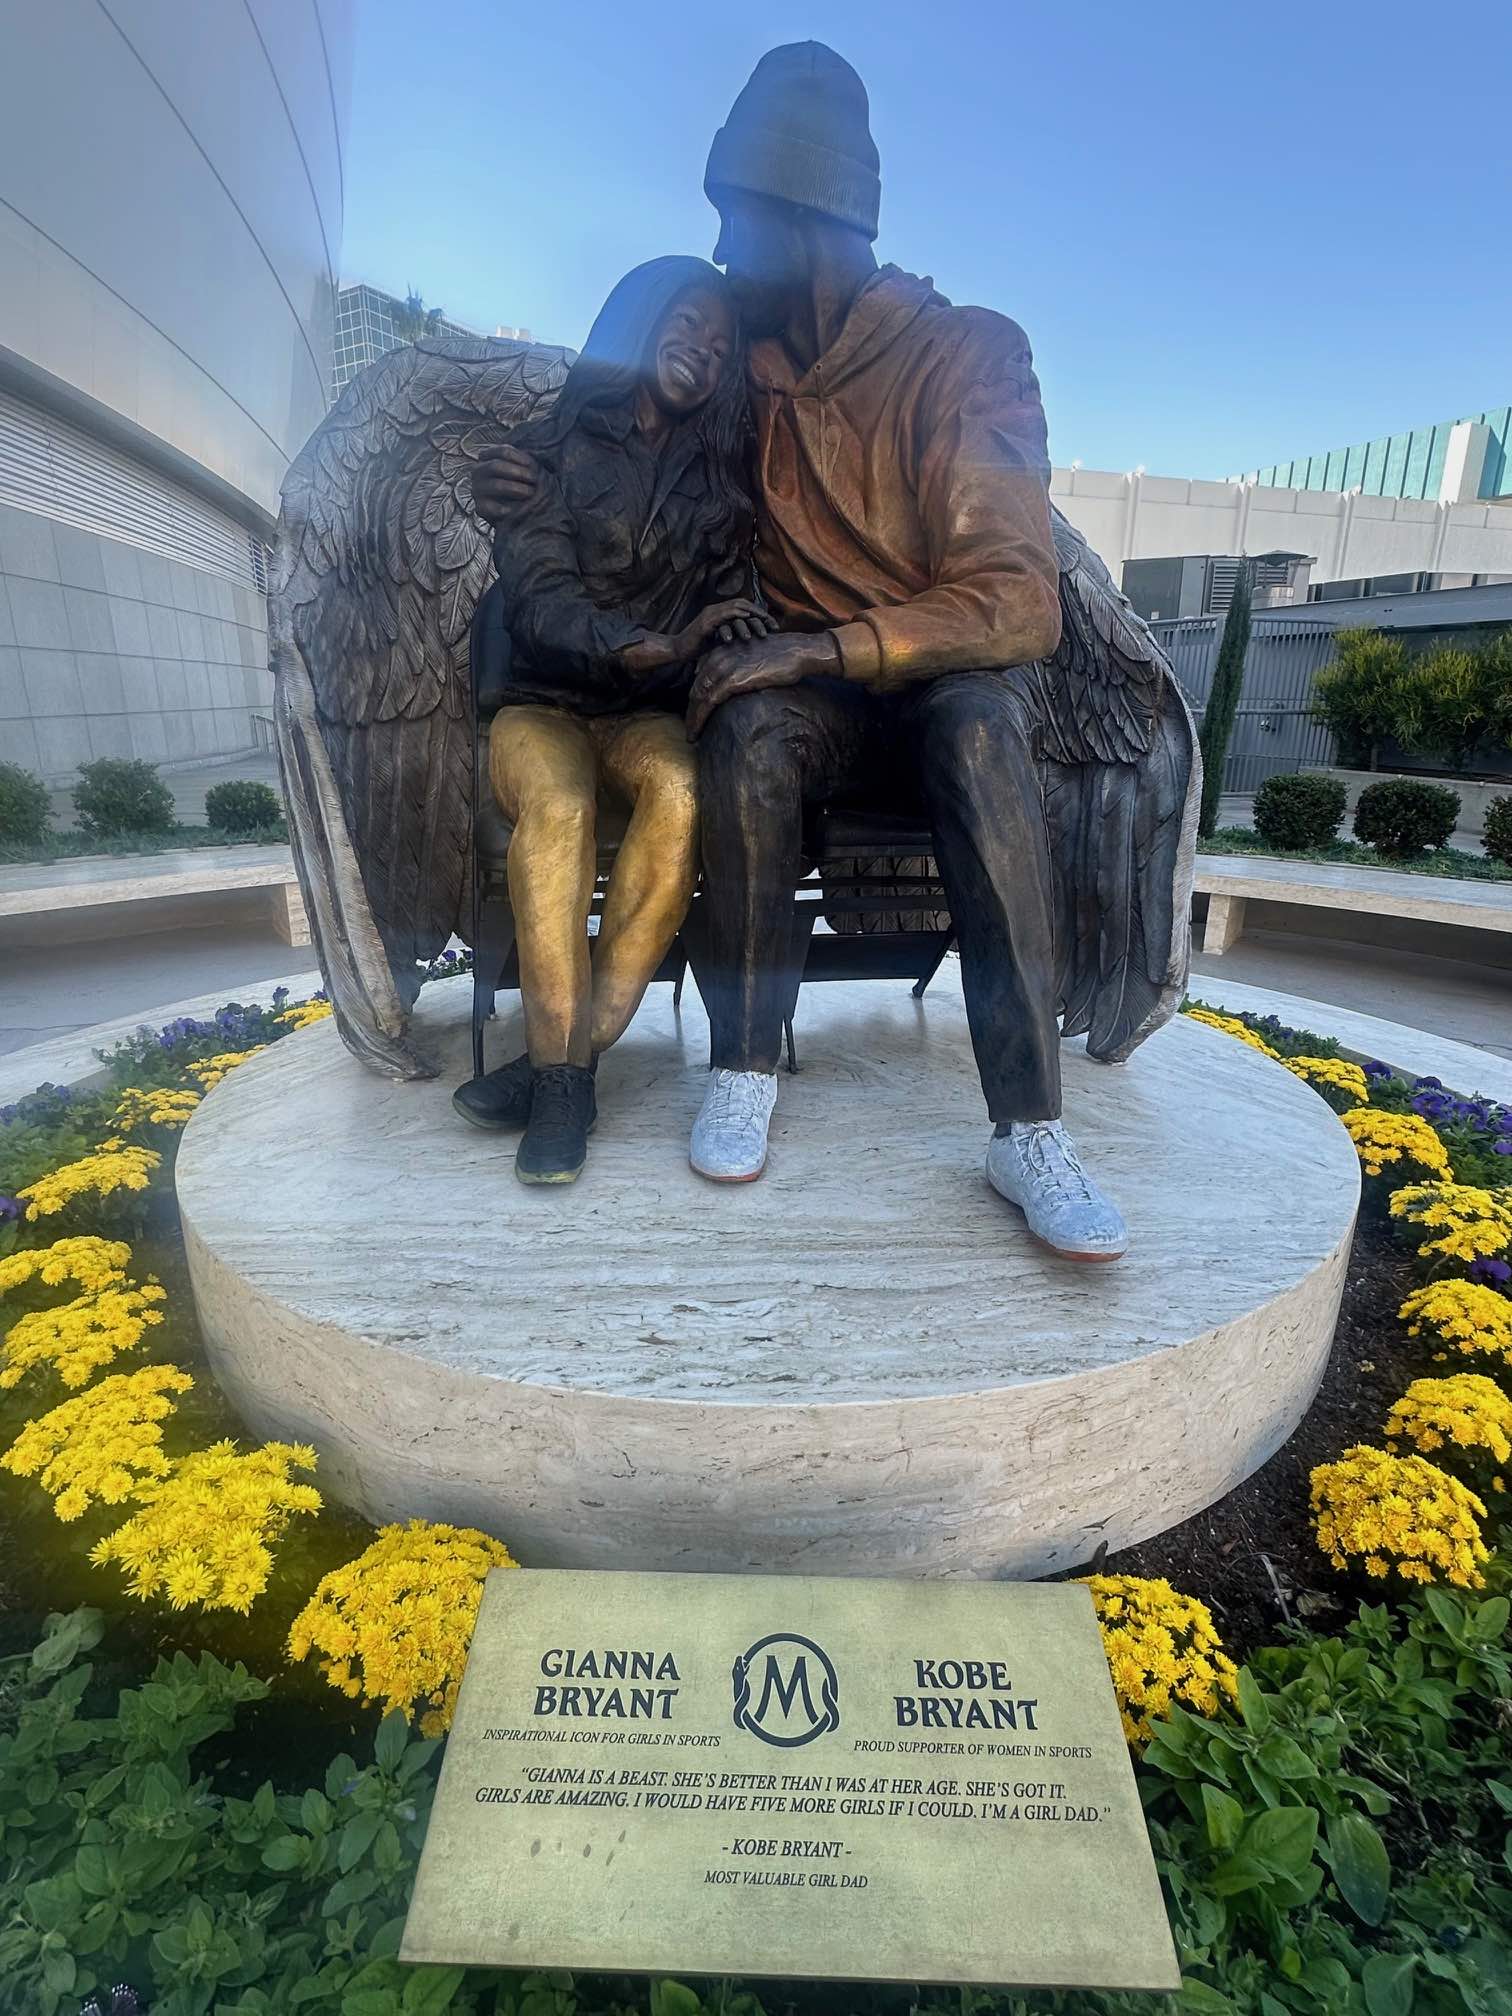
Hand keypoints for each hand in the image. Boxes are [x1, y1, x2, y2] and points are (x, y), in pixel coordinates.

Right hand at [471, 445, 540, 520]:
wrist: (515, 512)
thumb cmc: (520, 485)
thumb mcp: (522, 470)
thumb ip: (524, 462)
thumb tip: (533, 460)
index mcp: (487, 457)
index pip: (502, 451)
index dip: (519, 457)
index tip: (532, 464)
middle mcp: (478, 471)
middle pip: (496, 466)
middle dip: (519, 473)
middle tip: (534, 479)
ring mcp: (477, 489)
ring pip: (496, 485)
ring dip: (517, 489)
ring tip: (530, 493)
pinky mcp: (479, 508)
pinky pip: (491, 507)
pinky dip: (505, 508)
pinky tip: (516, 509)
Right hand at [676, 599, 775, 658]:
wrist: (678, 650)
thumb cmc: (699, 648)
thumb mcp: (721, 641)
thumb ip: (735, 637)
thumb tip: (753, 642)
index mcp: (721, 613)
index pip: (745, 608)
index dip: (761, 615)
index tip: (775, 627)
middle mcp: (716, 609)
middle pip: (744, 606)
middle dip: (761, 615)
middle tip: (774, 627)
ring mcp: (710, 614)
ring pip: (736, 609)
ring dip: (751, 618)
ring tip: (762, 629)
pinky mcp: (705, 623)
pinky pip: (723, 617)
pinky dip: (735, 618)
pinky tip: (746, 624)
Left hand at [686, 632, 839, 738]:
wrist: (796, 650)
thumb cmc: (781, 656)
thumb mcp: (753, 657)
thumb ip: (740, 666)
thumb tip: (737, 683)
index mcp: (721, 652)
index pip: (700, 679)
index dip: (695, 699)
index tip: (695, 715)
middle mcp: (718, 659)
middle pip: (696, 690)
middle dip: (691, 712)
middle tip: (690, 731)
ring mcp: (723, 669)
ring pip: (698, 698)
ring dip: (692, 720)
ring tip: (691, 737)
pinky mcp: (732, 680)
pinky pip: (708, 703)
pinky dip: (699, 719)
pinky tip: (697, 732)